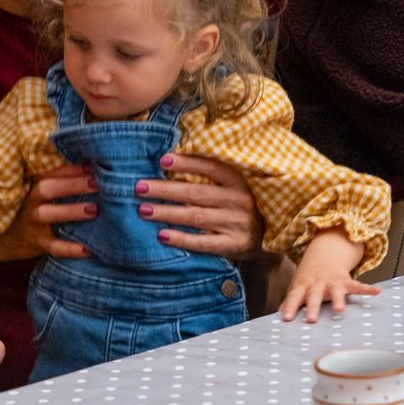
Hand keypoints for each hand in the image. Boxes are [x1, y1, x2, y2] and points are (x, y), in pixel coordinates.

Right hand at [0, 166, 98, 262]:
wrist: (6, 238)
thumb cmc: (34, 209)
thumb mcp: (40, 193)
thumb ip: (61, 181)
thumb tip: (94, 168)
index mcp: (34, 185)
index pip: (52, 173)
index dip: (71, 169)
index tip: (91, 166)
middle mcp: (31, 201)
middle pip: (47, 189)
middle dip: (71, 185)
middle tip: (95, 184)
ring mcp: (33, 223)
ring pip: (48, 214)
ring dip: (70, 211)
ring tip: (93, 210)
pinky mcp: (38, 243)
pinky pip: (55, 247)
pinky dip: (71, 249)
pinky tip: (89, 249)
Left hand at [137, 153, 261, 256]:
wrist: (263, 236)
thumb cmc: (235, 206)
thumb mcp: (230, 188)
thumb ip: (206, 178)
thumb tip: (167, 164)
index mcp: (238, 181)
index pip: (211, 167)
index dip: (187, 163)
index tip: (163, 160)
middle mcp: (240, 201)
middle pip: (197, 193)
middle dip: (166, 189)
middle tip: (140, 188)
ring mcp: (238, 224)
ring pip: (196, 216)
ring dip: (167, 212)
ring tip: (144, 210)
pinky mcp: (234, 245)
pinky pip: (204, 242)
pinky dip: (182, 239)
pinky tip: (162, 235)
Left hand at [279, 230, 379, 321]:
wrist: (324, 253)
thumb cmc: (309, 277)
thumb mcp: (298, 287)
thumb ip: (290, 302)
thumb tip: (276, 318)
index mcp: (303, 287)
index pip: (294, 297)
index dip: (290, 307)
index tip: (287, 318)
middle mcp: (317, 284)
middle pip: (314, 296)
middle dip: (313, 307)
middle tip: (312, 320)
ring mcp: (332, 282)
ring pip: (335, 291)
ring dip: (337, 300)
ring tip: (340, 310)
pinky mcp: (346, 281)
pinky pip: (357, 285)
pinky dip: (367, 289)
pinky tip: (377, 292)